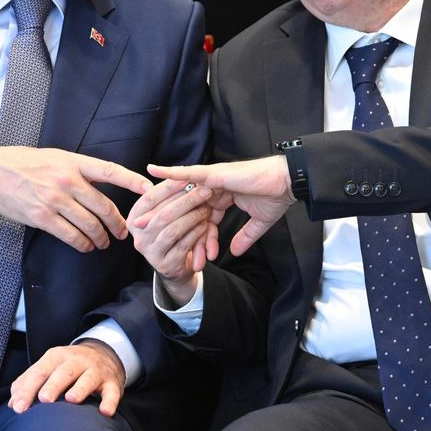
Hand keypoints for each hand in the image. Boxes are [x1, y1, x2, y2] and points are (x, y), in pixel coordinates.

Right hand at [0, 147, 150, 252]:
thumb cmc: (25, 164)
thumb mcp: (56, 158)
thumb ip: (79, 170)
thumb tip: (101, 185)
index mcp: (73, 162)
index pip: (110, 170)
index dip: (132, 180)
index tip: (149, 189)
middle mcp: (67, 180)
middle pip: (104, 207)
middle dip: (118, 223)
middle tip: (124, 232)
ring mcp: (55, 200)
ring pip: (90, 225)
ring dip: (101, 237)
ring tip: (104, 242)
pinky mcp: (42, 217)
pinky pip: (71, 236)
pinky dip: (83, 244)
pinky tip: (86, 246)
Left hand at [8, 341, 125, 416]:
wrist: (104, 353)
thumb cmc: (68, 367)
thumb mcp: (49, 367)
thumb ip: (29, 382)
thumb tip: (12, 402)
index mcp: (56, 357)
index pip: (39, 372)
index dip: (28, 390)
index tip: (18, 408)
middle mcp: (76, 361)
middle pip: (63, 372)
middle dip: (53, 385)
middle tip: (43, 399)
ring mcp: (95, 370)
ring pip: (88, 378)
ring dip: (80, 389)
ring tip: (71, 400)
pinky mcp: (112, 382)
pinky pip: (112, 392)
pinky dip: (110, 401)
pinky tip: (105, 412)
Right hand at [128, 179, 224, 305]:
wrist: (176, 265)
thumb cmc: (172, 231)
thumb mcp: (165, 212)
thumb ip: (168, 197)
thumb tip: (181, 173)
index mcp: (135, 218)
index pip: (149, 199)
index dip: (168, 187)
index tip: (188, 177)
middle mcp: (138, 236)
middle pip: (163, 214)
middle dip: (187, 201)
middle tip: (206, 191)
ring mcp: (150, 252)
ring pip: (173, 230)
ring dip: (193, 217)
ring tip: (207, 209)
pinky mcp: (165, 265)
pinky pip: (183, 245)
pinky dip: (197, 233)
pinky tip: (206, 225)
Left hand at [148, 156, 294, 255]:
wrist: (287, 183)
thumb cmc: (276, 197)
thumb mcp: (258, 223)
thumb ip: (244, 236)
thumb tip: (233, 252)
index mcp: (223, 197)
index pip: (203, 221)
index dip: (197, 239)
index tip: (191, 259)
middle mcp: (214, 187)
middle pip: (187, 209)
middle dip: (168, 225)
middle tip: (148, 238)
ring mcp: (213, 179)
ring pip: (183, 196)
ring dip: (162, 208)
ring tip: (143, 221)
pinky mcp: (214, 174)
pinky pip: (188, 174)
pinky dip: (171, 172)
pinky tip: (154, 171)